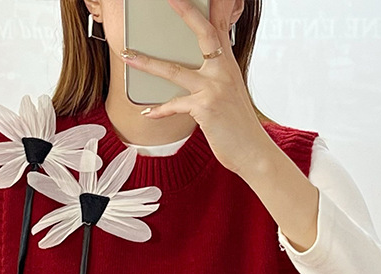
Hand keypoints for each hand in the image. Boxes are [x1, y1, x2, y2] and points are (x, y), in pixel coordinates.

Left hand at [120, 0, 272, 175]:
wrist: (252, 151)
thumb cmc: (237, 126)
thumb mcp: (229, 94)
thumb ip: (214, 76)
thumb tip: (193, 68)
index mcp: (229, 64)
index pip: (220, 26)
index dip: (212, 6)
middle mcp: (223, 71)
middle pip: (204, 32)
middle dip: (186, 12)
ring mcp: (214, 87)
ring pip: (174, 69)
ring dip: (146, 63)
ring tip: (127, 56)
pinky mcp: (205, 107)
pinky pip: (174, 104)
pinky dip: (159, 110)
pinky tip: (147, 113)